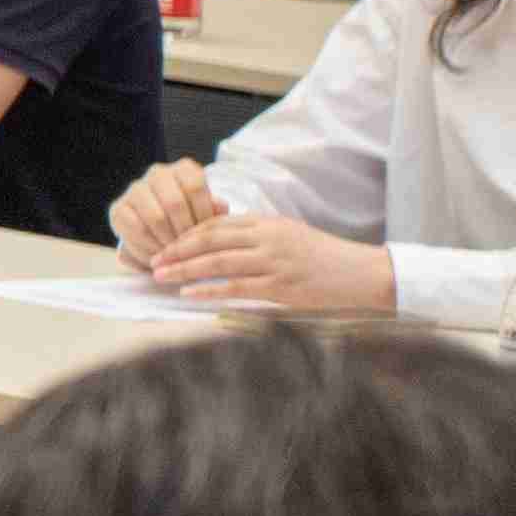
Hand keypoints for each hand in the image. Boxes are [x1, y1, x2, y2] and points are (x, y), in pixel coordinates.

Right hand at [108, 160, 220, 265]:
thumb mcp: (210, 215)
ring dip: (168, 243)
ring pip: (154, 218)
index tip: (206, 236)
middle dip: (184, 233)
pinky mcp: (118, 208)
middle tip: (190, 251)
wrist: (165, 233)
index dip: (203, 215)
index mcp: (184, 170)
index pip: (195, 186)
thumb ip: (216, 211)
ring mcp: (136, 190)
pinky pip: (134, 230)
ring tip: (176, 257)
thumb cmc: (193, 221)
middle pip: (174, 203)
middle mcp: (158, 174)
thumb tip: (219, 206)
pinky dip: (149, 248)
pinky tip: (158, 257)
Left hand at [140, 206, 389, 313]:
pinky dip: (209, 289)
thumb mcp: (288, 235)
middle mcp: (268, 238)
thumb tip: (220, 243)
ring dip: (185, 269)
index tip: (166, 245)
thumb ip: (256, 237)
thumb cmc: (323, 257)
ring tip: (161, 276)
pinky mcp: (281, 286)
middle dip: (178, 250)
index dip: (187, 234)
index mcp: (267, 222)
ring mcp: (274, 261)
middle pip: (210, 240)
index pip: (216, 224)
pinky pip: (236, 286)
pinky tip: (188, 292)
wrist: (362, 273)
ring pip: (218, 262)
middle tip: (153, 261)